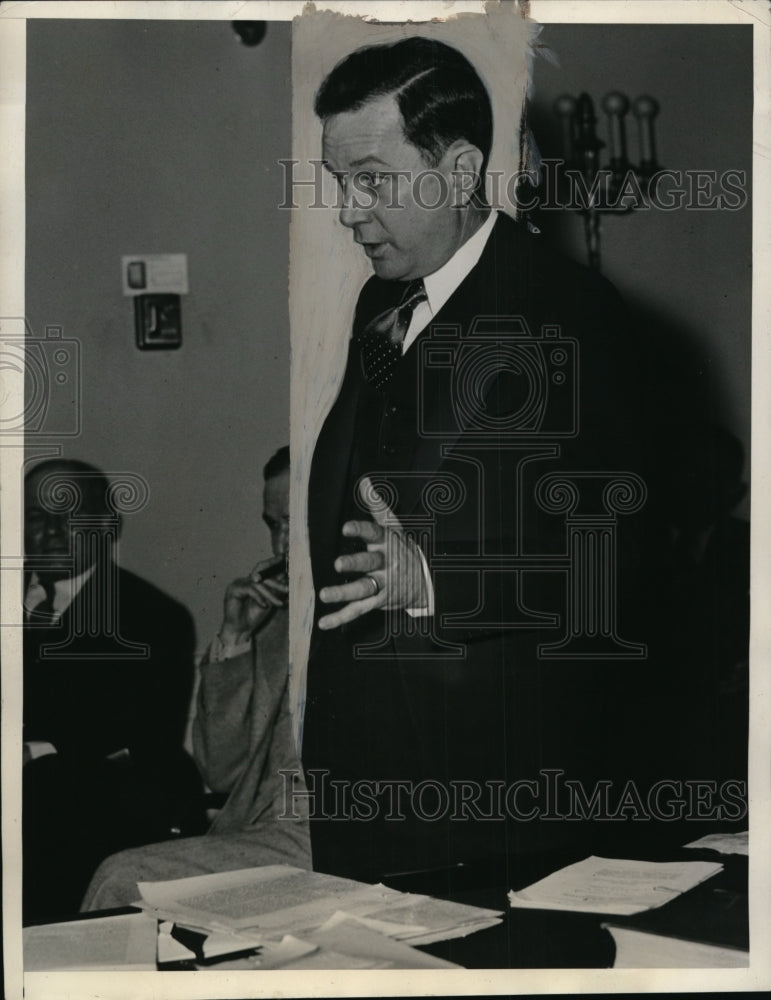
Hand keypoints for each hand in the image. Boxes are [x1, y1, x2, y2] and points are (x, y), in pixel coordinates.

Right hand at [219, 555, 287, 645]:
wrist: (240, 630)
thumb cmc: (253, 616)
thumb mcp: (269, 601)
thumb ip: (275, 590)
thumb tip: (287, 577)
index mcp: (252, 581)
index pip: (264, 568)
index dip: (274, 562)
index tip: (286, 558)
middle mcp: (245, 580)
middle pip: (262, 575)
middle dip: (277, 582)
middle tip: (288, 588)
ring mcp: (238, 584)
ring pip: (257, 584)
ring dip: (270, 594)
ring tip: (279, 604)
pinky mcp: (233, 590)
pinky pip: (249, 590)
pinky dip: (259, 597)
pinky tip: (265, 606)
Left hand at [318, 476, 427, 629]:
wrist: (427, 579)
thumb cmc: (403, 548)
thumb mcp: (394, 527)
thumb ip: (377, 506)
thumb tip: (365, 482)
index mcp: (387, 543)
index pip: (374, 534)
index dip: (360, 530)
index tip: (346, 528)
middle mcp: (385, 564)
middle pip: (369, 563)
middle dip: (355, 563)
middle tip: (338, 564)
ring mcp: (383, 584)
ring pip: (363, 589)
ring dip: (344, 593)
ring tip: (324, 594)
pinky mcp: (379, 602)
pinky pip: (358, 610)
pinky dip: (341, 618)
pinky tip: (324, 622)